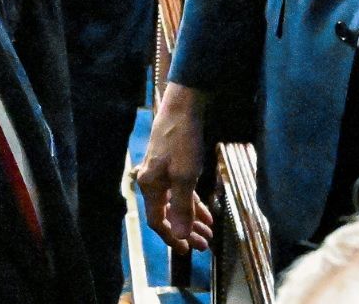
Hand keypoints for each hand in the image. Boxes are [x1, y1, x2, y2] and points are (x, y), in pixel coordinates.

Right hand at [136, 83, 216, 252]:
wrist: (183, 108)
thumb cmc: (182, 141)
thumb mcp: (185, 177)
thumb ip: (183, 208)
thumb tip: (181, 235)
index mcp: (150, 187)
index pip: (158, 221)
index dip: (173, 237)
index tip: (188, 250)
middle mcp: (152, 182)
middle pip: (167, 215)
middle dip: (186, 231)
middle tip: (204, 245)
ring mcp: (162, 173)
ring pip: (176, 204)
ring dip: (191, 219)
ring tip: (208, 233)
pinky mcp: (172, 165)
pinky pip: (181, 192)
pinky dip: (193, 204)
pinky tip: (207, 213)